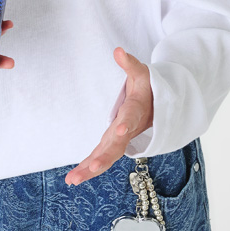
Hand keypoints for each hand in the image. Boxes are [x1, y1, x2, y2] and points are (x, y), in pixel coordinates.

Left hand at [65, 48, 153, 185]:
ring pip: (106, 158)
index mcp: (136, 111)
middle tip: (91, 168)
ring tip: (73, 180)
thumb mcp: (142, 74)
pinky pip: (100, 159)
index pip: (130, 118)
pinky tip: (73, 179)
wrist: (157, 107)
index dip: (126, 125)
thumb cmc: (147, 88)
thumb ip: (130, 64)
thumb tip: (118, 50)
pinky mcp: (112, 145)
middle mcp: (128, 130)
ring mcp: (120, 140)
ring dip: (90, 170)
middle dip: (104, 158)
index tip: (120, 132)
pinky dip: (87, 170)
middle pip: (117, 146)